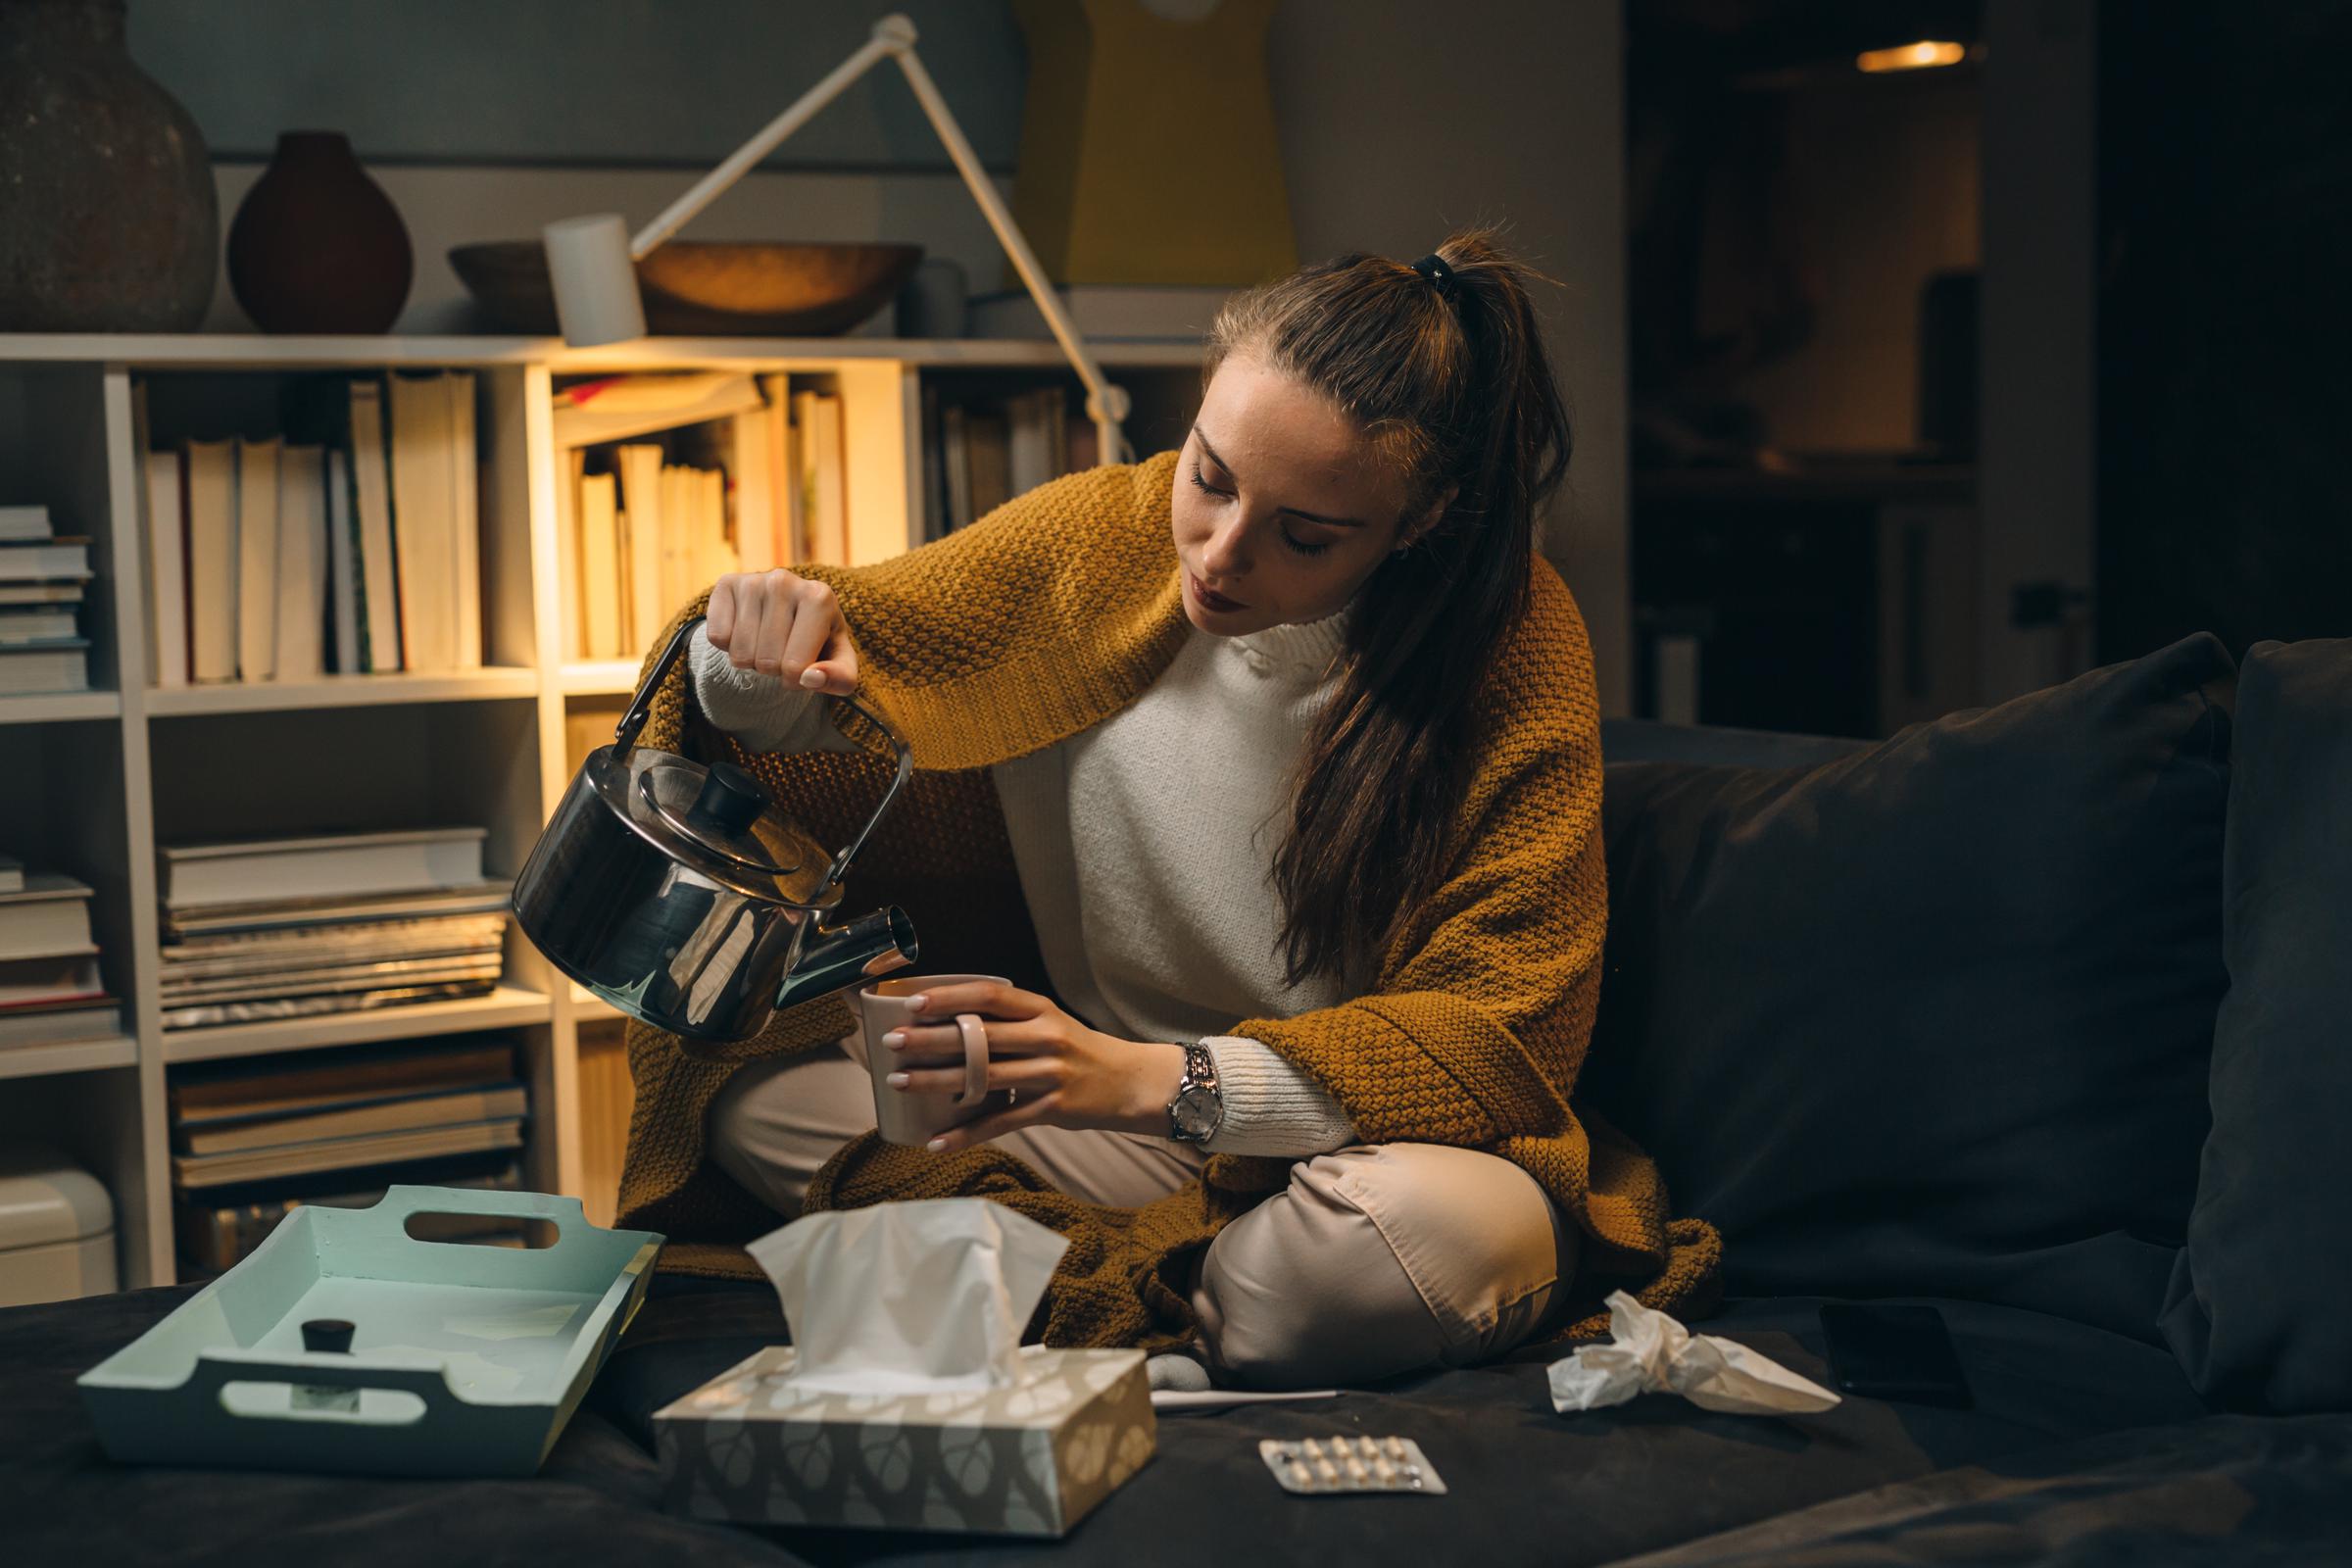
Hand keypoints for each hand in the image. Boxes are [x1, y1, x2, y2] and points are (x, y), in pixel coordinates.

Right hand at [705, 569, 858, 696]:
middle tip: (782, 653)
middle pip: (767, 661)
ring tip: (765, 643)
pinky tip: (745, 631)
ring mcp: (753, 580)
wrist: (790, 616)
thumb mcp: (840, 666)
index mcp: (820, 598)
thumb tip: (811, 677)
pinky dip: (728, 646)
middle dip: (773, 671)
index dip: (797, 680)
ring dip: (751, 660)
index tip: (805, 667)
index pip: (796, 666)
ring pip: (740, 652)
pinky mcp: (726, 584)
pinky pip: (717, 637)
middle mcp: (785, 581)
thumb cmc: (820, 645)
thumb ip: (839, 678)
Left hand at [878, 980, 1188, 1152]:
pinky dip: (966, 1134)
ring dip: (936, 1082)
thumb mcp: (1051, 1024)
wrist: (1132, 1083)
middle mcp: (1046, 1036)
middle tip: (892, 1042)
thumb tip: (951, 1023)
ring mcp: (1050, 1073)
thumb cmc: (1081, 1053)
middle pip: (979, 1036)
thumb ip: (1011, 1023)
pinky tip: (937, 1141)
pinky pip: (1001, 1122)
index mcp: (1041, 1009)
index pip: (989, 995)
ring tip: (900, 1082)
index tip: (913, 1003)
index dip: (949, 997)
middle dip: (930, 1039)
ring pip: (983, 1078)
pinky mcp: (1052, 1108)